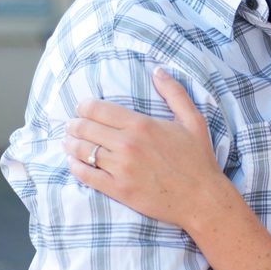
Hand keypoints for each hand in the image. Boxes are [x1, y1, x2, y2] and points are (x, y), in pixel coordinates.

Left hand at [64, 68, 221, 227]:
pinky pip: (88, 176)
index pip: (98, 109)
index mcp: (141, 125)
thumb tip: (158, 70)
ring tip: (68, 142)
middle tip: (71, 125)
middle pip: (86, 128)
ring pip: (83, 151)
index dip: (84, 106)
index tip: (82, 108)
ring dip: (71, 144)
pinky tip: (74, 163)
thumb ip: (174, 93)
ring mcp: (121, 169)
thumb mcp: (193, 120)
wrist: (202, 199)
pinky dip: (76, 168)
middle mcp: (128, 145)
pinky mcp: (119, 190)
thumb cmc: (198, 160)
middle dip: (74, 125)